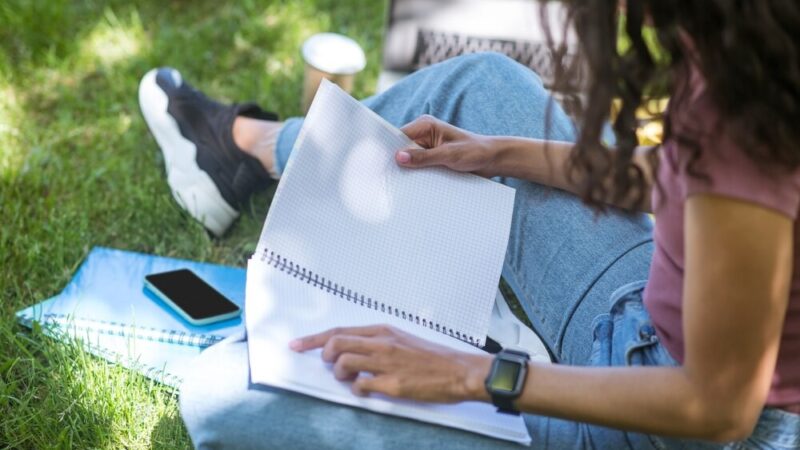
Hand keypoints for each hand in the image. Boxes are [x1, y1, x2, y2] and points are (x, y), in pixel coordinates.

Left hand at [289, 324, 490, 402]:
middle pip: (336, 343)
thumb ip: (377, 342)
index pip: (339, 330)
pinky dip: (357, 389)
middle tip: (331, 366)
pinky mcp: (392, 383)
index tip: (296, 344)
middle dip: (324, 356)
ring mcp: (386, 363)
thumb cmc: (432, 358)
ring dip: (340, 374)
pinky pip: (360, 385)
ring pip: (344, 362)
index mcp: (383, 331)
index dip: (313, 339)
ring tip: (351, 379)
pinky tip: (367, 390)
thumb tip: (352, 349)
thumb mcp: (403, 339)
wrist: (459, 371)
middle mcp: (382, 343)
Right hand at [396, 115, 499, 176]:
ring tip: (399, 185)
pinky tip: (412, 186)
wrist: (492, 160)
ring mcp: (427, 148)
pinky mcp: (431, 159)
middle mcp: (424, 135)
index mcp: (426, 125)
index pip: (399, 136)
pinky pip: (417, 168)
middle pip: (401, 149)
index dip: (389, 150)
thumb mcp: (449, 155)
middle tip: (387, 179)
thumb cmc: (475, 152)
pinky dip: (415, 176)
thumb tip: (399, 158)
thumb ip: (424, 157)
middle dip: (397, 163)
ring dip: (407, 172)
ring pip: (409, 161)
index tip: (380, 165)